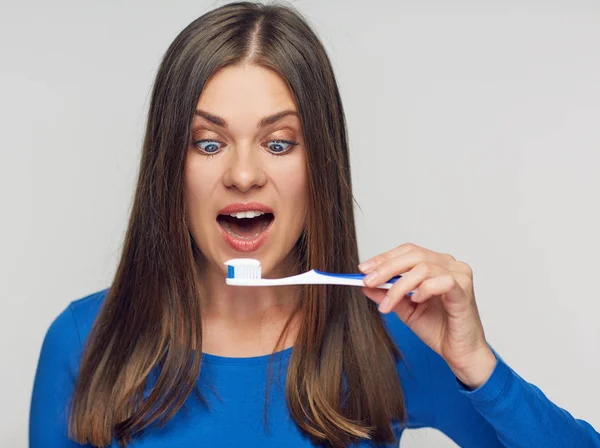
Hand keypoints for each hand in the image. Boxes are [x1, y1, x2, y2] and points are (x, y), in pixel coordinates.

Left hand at [360, 243, 496, 388]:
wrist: (460, 353)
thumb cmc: (439, 329)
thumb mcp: (405, 309)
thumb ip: (388, 294)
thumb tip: (365, 285)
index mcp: (436, 264)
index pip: (408, 251)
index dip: (384, 257)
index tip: (363, 269)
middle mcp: (449, 264)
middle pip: (413, 255)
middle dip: (386, 268)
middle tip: (368, 282)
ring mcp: (459, 275)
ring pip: (422, 268)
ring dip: (399, 286)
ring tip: (388, 305)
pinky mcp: (464, 290)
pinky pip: (442, 281)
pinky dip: (424, 289)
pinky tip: (416, 300)